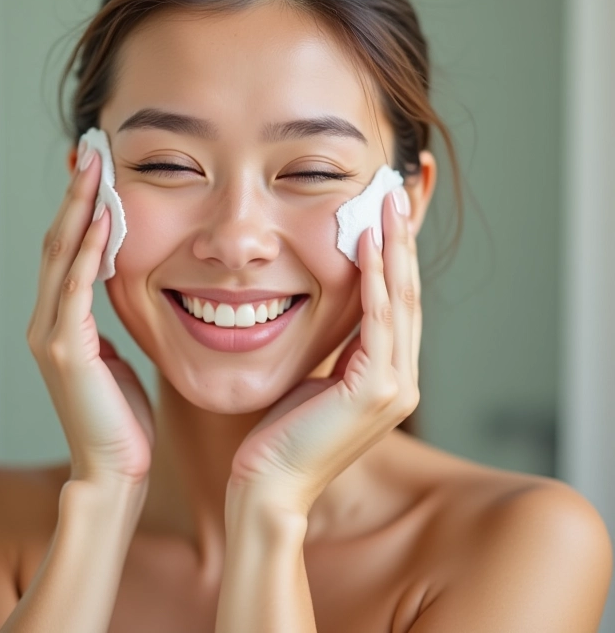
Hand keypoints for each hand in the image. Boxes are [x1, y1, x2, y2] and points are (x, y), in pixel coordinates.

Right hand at [26, 147, 154, 486]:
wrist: (113, 468)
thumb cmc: (120, 416)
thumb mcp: (114, 356)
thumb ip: (106, 321)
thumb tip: (120, 286)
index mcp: (60, 321)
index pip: (67, 251)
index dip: (79, 209)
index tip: (96, 171)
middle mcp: (46, 321)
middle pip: (57, 242)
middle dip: (75, 196)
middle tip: (90, 152)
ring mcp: (51, 334)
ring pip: (61, 256)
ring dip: (79, 210)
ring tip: (93, 168)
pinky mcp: (65, 349)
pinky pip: (77, 288)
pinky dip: (88, 251)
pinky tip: (105, 219)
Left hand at [228, 187, 420, 513]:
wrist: (269, 482)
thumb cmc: (282, 431)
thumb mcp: (316, 376)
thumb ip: (337, 348)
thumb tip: (333, 308)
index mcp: (387, 376)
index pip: (397, 304)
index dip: (395, 257)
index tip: (386, 215)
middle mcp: (401, 380)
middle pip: (408, 295)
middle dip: (402, 242)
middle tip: (395, 195)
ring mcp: (394, 388)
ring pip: (401, 301)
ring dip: (394, 249)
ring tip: (387, 205)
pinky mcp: (375, 391)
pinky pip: (379, 321)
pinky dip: (376, 279)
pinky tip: (368, 243)